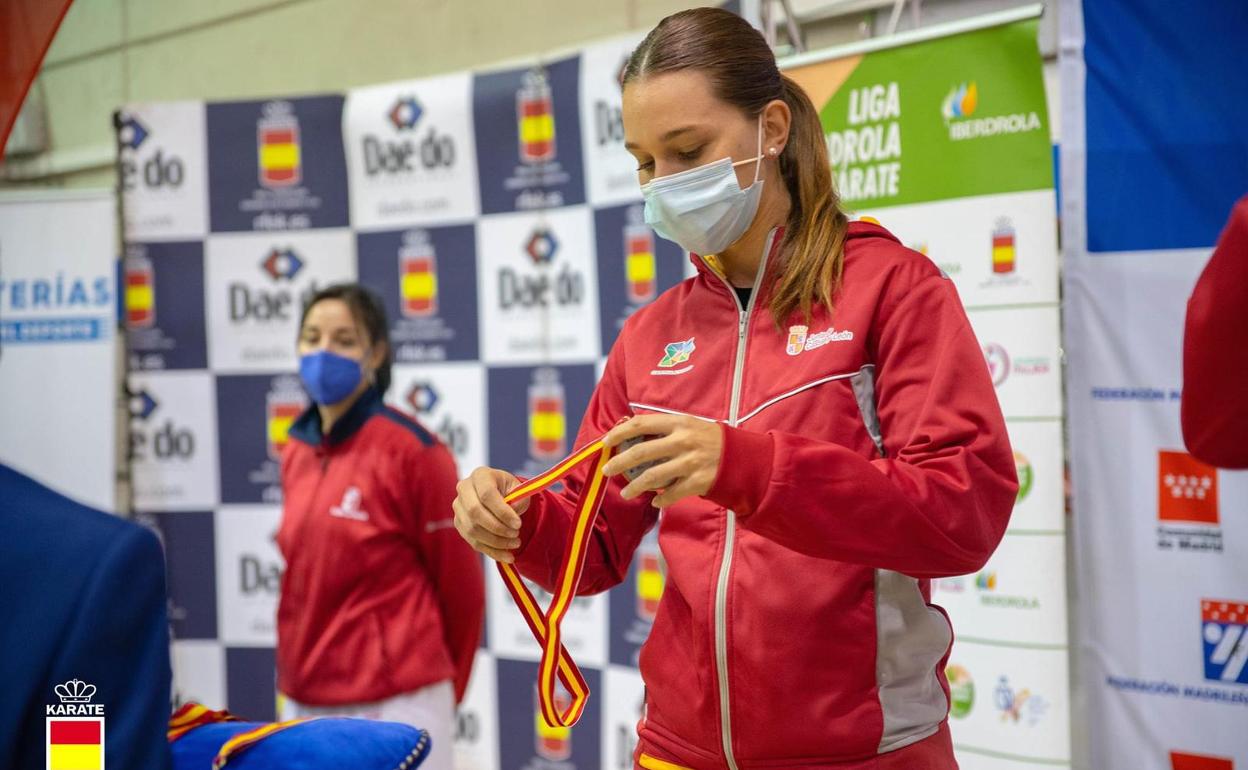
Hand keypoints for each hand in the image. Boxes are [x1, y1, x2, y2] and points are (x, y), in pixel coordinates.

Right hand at [453, 467, 529, 563]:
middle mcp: (464, 489)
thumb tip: (514, 513)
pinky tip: (507, 556)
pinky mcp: (459, 524)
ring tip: (515, 544)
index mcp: (480, 475)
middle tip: (516, 534)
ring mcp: (459, 508)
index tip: (518, 524)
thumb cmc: (509, 491)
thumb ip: (519, 498)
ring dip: (496, 541)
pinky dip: (492, 551)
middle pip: (475, 512)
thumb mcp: (518, 489)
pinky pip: (473, 542)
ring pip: (473, 530)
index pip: (487, 494)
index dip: (503, 512)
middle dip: (498, 528)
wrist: (498, 497)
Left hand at [601, 414, 723, 508]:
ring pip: (653, 476)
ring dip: (635, 486)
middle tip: (606, 470)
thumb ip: (664, 428)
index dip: (620, 433)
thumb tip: (630, 432)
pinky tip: (655, 502)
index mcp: (679, 422)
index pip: (641, 424)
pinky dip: (661, 500)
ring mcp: (690, 462)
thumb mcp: (689, 425)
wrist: (744, 457)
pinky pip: (672, 494)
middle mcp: (683, 441)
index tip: (606, 442)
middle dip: (619, 463)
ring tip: (626, 493)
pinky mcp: (698, 481)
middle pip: (641, 452)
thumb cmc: (711, 439)